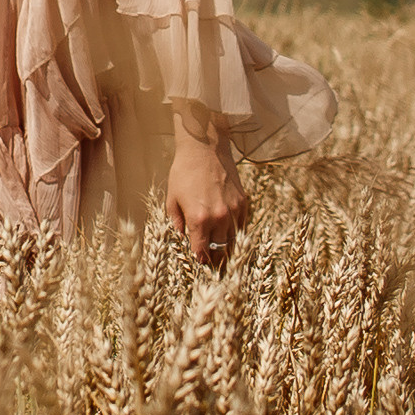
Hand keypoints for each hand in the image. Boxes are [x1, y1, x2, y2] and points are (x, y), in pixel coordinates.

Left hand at [166, 122, 249, 268]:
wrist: (205, 148)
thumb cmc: (183, 172)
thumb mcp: (171, 198)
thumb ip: (177, 222)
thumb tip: (183, 237)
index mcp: (198, 219)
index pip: (201, 251)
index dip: (200, 260)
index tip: (200, 265)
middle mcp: (219, 218)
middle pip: (220, 250)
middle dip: (215, 260)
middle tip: (213, 267)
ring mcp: (233, 211)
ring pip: (234, 241)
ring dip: (228, 250)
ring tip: (224, 257)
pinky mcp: (243, 203)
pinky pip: (242, 226)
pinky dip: (237, 234)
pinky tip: (231, 237)